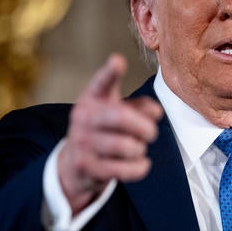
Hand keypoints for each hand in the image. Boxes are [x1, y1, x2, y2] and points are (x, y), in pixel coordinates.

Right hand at [57, 54, 162, 213]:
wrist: (75, 164)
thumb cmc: (104, 131)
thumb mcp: (118, 112)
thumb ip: (139, 107)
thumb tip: (156, 112)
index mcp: (92, 98)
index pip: (102, 82)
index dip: (110, 72)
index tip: (118, 60)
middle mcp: (83, 117)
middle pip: (121, 117)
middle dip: (145, 127)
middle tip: (152, 133)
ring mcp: (82, 142)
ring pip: (126, 146)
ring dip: (140, 149)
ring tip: (138, 148)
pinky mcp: (86, 166)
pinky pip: (123, 169)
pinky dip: (139, 167)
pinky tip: (141, 164)